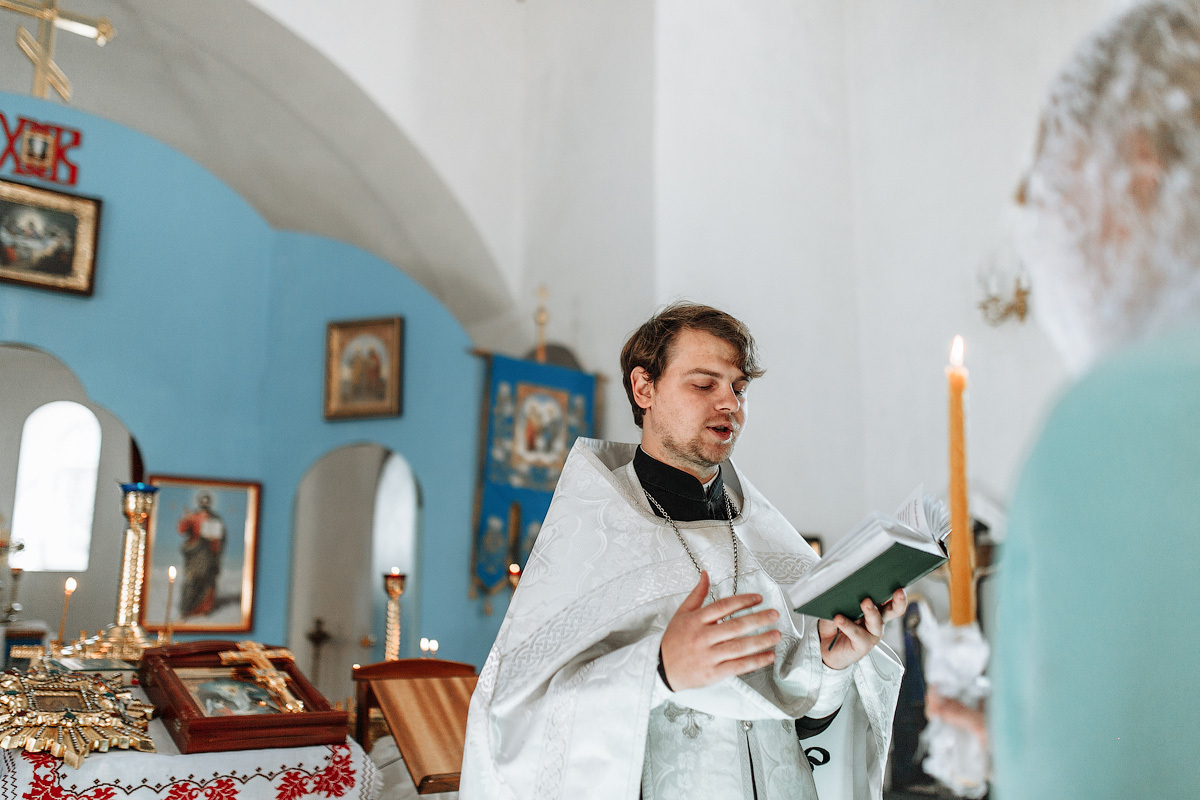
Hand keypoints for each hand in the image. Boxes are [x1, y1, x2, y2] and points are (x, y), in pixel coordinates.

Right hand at [660, 571, 781, 690]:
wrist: (660, 668)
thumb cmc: (673, 640)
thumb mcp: (681, 613)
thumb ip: (697, 594)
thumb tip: (706, 574)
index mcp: (696, 620)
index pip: (723, 607)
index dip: (742, 601)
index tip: (758, 598)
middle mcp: (702, 637)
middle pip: (735, 626)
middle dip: (758, 619)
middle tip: (774, 614)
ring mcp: (708, 656)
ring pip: (739, 647)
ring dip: (761, 640)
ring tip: (776, 634)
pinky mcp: (713, 673)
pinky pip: (738, 666)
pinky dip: (755, 661)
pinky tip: (769, 656)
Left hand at [817, 589, 906, 669]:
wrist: (823, 647)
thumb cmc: (833, 623)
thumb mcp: (836, 606)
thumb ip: (842, 598)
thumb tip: (841, 587)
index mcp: (874, 607)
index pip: (888, 597)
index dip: (895, 590)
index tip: (897, 580)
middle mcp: (876, 620)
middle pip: (894, 610)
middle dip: (899, 601)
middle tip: (898, 592)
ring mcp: (871, 634)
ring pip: (877, 621)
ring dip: (872, 611)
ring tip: (865, 602)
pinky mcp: (862, 645)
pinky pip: (857, 634)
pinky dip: (847, 625)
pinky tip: (839, 619)